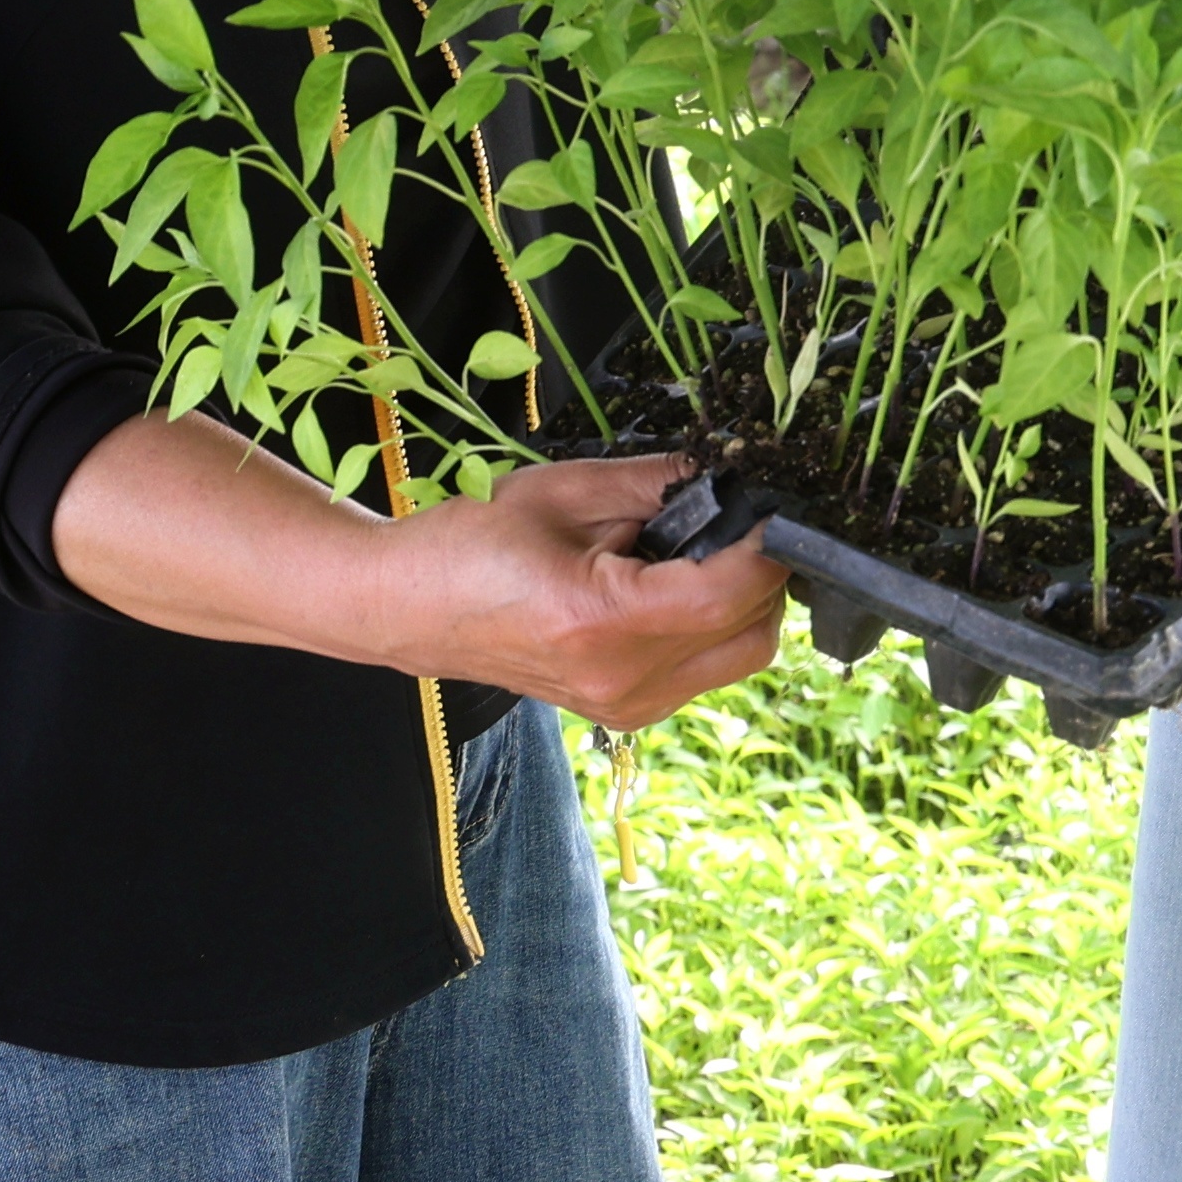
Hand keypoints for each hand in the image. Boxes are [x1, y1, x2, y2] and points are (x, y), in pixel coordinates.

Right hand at [373, 453, 790, 729]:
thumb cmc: (468, 543)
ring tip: (697, 550)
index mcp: (602, 622)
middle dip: (764, 574)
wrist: (404, 608)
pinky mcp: (623, 712)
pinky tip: (671, 584)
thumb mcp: (565, 491)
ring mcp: (625, 707)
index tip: (776, 501)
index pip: (730, 593)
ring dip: (743, 603)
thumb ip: (655, 481)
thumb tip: (729, 469)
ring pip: (739, 658)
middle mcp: (623, 680)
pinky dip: (712, 626)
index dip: (769, 545)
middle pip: (752, 635)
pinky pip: (704, 670)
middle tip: (738, 518)